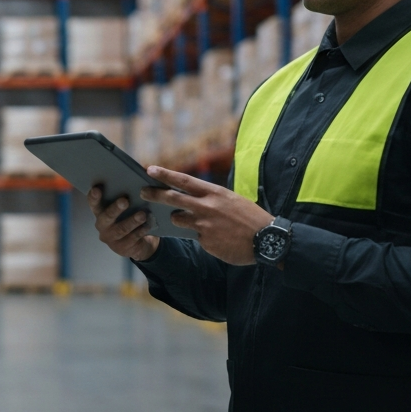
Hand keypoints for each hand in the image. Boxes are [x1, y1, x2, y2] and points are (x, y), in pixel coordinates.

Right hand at [89, 186, 158, 260]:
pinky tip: (148, 225)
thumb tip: (140, 172)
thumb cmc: (130, 216)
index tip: (97, 188)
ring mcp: (111, 238)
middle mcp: (102, 225)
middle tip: (125, 200)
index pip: (93, 203)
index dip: (94, 197)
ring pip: (121, 229)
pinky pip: (132, 239)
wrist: (138, 243)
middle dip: (115, 208)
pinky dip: (141, 231)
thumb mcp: (127, 206)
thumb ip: (126, 193)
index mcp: (100, 212)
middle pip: (106, 217)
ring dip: (132, 221)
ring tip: (142, 214)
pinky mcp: (121, 248)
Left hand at [140, 166, 273, 265]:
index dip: (165, 175)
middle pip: (173, 198)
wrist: (268, 240)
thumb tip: (193, 201)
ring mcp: (204, 224)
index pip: (184, 180)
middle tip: (142, 192)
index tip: (150, 169)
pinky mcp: (206, 241)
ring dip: (179, 219)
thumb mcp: (232, 200)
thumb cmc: (251, 218)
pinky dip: (203, 236)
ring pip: (179, 219)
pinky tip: (219, 239)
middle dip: (155, 194)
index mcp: (214, 193)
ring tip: (195, 221)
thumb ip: (211, 199)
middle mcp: (206, 206)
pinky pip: (196, 237)